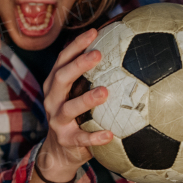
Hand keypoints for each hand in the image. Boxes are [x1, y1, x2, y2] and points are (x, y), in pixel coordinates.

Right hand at [31, 29, 111, 182]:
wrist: (60, 151)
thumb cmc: (78, 117)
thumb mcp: (79, 95)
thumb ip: (95, 78)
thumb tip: (129, 52)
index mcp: (56, 85)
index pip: (62, 60)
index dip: (76, 45)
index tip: (94, 31)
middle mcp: (53, 100)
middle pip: (61, 78)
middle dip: (78, 65)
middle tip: (98, 54)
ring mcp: (57, 121)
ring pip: (68, 107)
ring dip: (86, 99)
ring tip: (105, 92)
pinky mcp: (66, 140)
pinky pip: (81, 138)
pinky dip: (94, 137)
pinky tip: (110, 134)